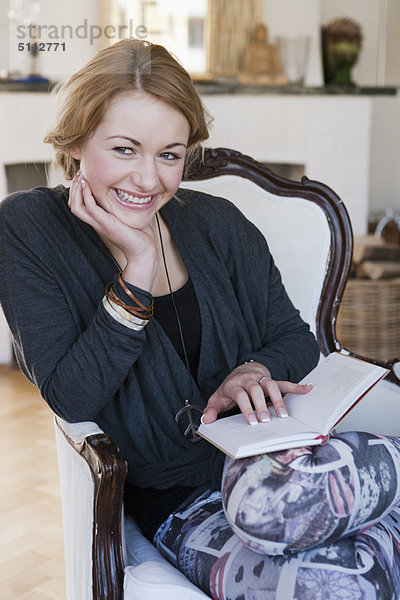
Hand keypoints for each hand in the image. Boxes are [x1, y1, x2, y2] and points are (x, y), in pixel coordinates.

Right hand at [68, 172, 157, 289]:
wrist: (144, 252)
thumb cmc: (140, 235)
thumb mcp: (128, 216)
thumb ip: (124, 206)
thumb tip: (131, 190)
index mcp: (99, 221)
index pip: (79, 206)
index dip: (77, 191)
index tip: (82, 177)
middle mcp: (96, 223)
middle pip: (73, 205)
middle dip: (74, 188)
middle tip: (78, 174)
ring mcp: (100, 224)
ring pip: (77, 207)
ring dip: (76, 190)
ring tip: (80, 177)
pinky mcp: (107, 224)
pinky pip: (90, 208)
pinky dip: (86, 196)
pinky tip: (88, 185)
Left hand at [202, 361, 312, 424]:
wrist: (240, 372)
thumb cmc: (229, 389)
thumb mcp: (217, 398)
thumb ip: (211, 410)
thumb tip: (206, 421)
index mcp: (234, 385)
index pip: (240, 394)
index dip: (246, 407)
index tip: (251, 421)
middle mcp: (248, 380)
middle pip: (256, 389)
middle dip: (262, 405)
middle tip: (266, 421)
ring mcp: (261, 379)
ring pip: (270, 385)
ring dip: (278, 399)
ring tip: (284, 415)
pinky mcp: (271, 380)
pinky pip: (284, 382)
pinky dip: (296, 386)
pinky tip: (307, 389)